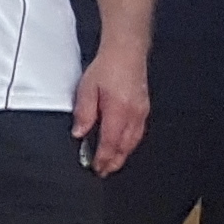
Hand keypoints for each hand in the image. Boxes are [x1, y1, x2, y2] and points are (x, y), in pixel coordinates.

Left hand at [73, 42, 149, 174]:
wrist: (126, 52)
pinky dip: (129, 144)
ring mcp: (141, 112)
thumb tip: (79, 133)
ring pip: (133, 141)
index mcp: (118, 110)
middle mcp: (133, 114)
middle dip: (114, 162)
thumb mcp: (87, 89)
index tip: (96, 167)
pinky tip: (123, 146)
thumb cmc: (108, 67)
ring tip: (112, 163)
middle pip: (124, 147)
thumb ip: (84, 113)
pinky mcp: (144, 108)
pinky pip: (138, 132)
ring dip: (122, 155)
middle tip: (103, 171)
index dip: (103, 158)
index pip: (110, 143)